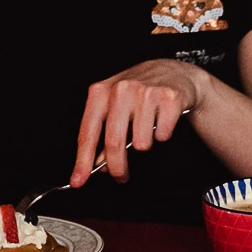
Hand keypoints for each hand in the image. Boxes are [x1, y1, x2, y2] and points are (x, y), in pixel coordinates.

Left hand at [73, 60, 211, 185]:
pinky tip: (162, 120)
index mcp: (101, 91)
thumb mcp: (114, 107)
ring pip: (141, 143)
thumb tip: (96, 165)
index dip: (82, 161)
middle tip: (120, 176)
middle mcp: (122, 89)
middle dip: (117, 167)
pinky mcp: (169, 98)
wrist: (172, 72)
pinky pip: (162, 135)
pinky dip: (163, 134)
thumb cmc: (137, 91)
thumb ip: (102, 134)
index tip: (79, 180)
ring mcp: (146, 92)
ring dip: (145, 144)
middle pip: (114, 142)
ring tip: (147, 130)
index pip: (88, 132)